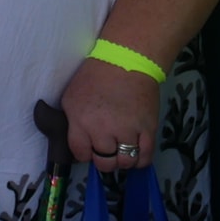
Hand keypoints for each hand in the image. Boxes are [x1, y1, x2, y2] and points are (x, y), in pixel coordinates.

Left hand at [60, 55, 159, 175]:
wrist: (126, 59)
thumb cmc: (95, 76)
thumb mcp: (71, 98)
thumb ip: (72, 124)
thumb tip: (79, 145)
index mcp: (81, 120)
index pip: (81, 154)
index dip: (85, 153)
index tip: (89, 147)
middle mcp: (103, 130)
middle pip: (104, 162)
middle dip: (104, 158)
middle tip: (107, 148)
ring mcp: (127, 131)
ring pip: (125, 162)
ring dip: (123, 159)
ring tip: (122, 147)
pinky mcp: (148, 129)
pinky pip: (144, 158)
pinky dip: (140, 160)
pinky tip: (135, 151)